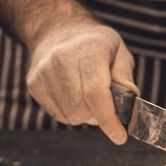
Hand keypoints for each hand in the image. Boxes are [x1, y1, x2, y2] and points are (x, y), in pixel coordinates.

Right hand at [26, 23, 138, 144]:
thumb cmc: (95, 44)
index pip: (96, 93)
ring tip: (87, 96)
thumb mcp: (118, 52)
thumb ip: (125, 77)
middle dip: (99, 115)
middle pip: (82, 109)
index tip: (120, 137)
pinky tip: (72, 95)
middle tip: (106, 104)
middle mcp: (62, 59)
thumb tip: (131, 99)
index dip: (108, 119)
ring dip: (84, 115)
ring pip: (69, 116)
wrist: (57, 29)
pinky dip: (70, 112)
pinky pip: (57, 114)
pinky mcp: (34, 83)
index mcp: (89, 49)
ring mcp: (44, 71)